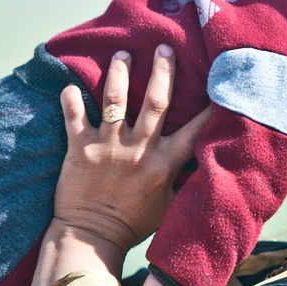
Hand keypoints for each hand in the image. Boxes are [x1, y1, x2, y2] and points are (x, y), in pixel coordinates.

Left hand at [54, 44, 210, 258]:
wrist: (93, 237)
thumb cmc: (133, 223)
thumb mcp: (168, 204)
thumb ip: (180, 178)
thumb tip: (200, 162)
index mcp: (163, 163)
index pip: (193, 130)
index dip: (207, 107)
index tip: (216, 84)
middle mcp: (138, 150)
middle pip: (155, 101)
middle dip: (162, 70)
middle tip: (164, 47)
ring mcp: (108, 148)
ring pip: (116, 100)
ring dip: (119, 73)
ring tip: (122, 54)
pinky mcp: (80, 150)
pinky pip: (75, 116)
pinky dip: (71, 100)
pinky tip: (70, 85)